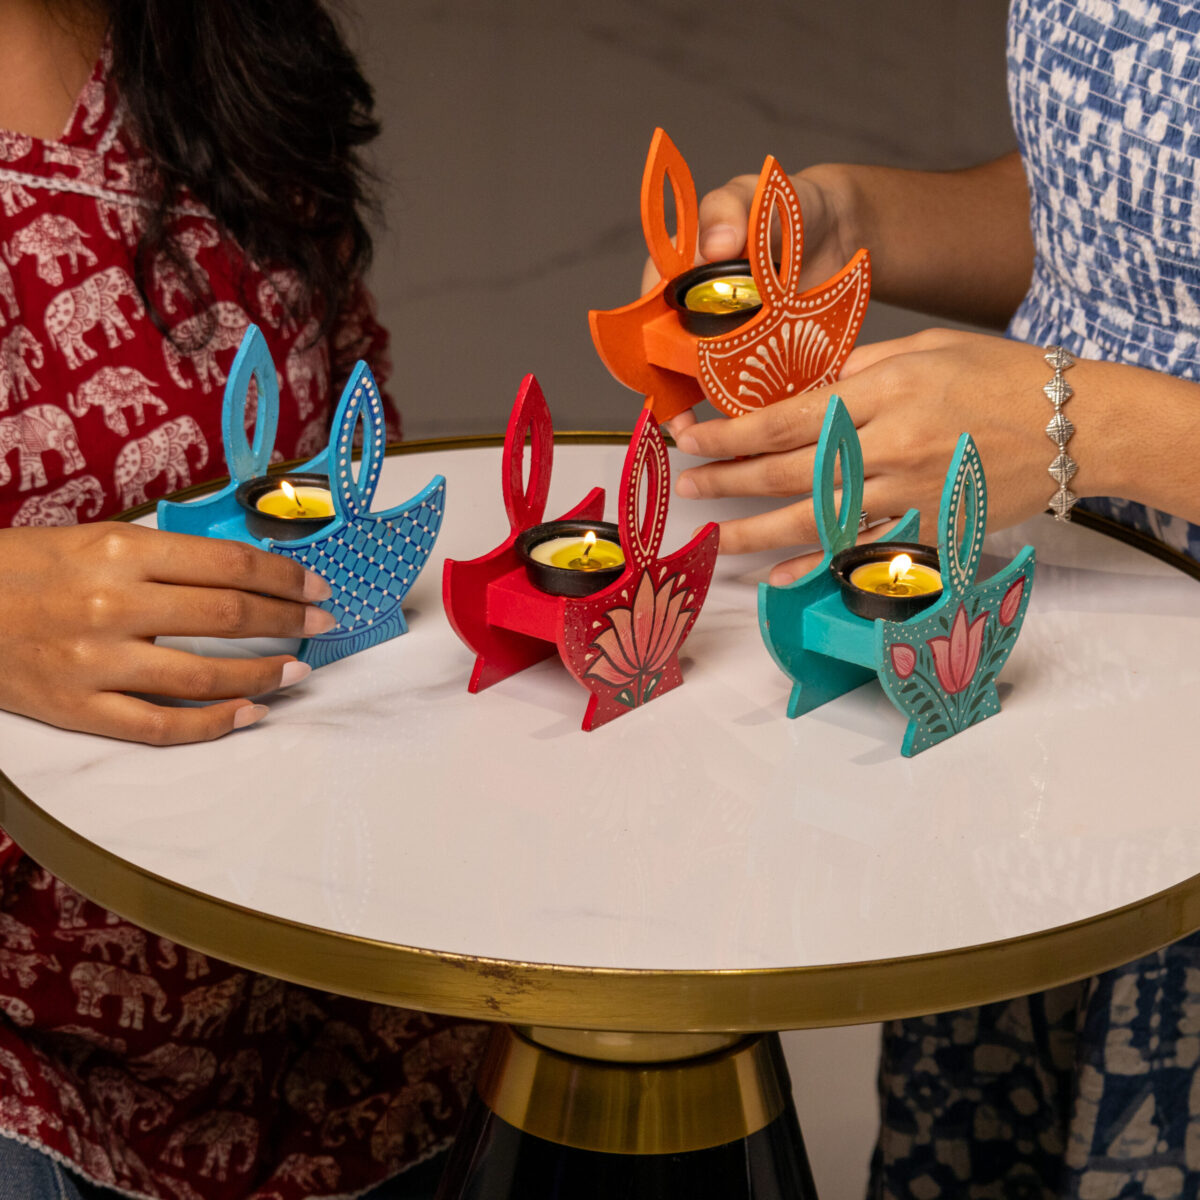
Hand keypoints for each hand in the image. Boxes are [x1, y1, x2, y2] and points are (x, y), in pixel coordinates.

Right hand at [0, 523, 335, 743]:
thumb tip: (244, 573)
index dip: (285, 577)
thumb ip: (166, 557)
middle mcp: (114, 605)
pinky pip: (163, 726)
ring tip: (299, 670)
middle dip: (290, 620)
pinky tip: (252, 714)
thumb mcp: (97, 540)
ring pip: (207, 677)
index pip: (230, 565)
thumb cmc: (27, 567)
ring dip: (267, 675)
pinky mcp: (78, 709)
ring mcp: (96, 662)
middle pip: (230, 617)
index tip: (316, 586)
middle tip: (324, 622)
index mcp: (123, 552)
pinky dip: (216, 724)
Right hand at [641, 164, 853, 439]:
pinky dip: (739, 408)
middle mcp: (690, 312)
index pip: (646, 312)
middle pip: (666, 357)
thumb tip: (713, 242)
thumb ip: (730, 211)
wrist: (835, 231)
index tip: (653, 366)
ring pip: (697, 381)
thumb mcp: (754, 198)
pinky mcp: (753, 359)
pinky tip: (742, 428)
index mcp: (676, 271)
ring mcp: (721, 339)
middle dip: (668, 388)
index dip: (644, 343)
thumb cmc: (782, 208)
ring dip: (697, 406)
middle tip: (677, 416)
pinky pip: (738, 388)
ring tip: (698, 434)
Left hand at [673, 330, 1069, 583]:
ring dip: (756, 530)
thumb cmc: (1002, 375)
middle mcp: (888, 446)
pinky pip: (860, 551)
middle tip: (687, 486)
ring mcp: (908, 493)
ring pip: (814, 518)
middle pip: (788, 470)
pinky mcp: (928, 527)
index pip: (784, 417)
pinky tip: (779, 577)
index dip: (730, 432)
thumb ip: (858, 367)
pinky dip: (818, 567)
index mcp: (882, 392)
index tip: (691, 438)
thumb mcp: (925, 349)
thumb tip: (803, 387)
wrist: (1076, 425)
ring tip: (715, 535)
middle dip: (729, 479)